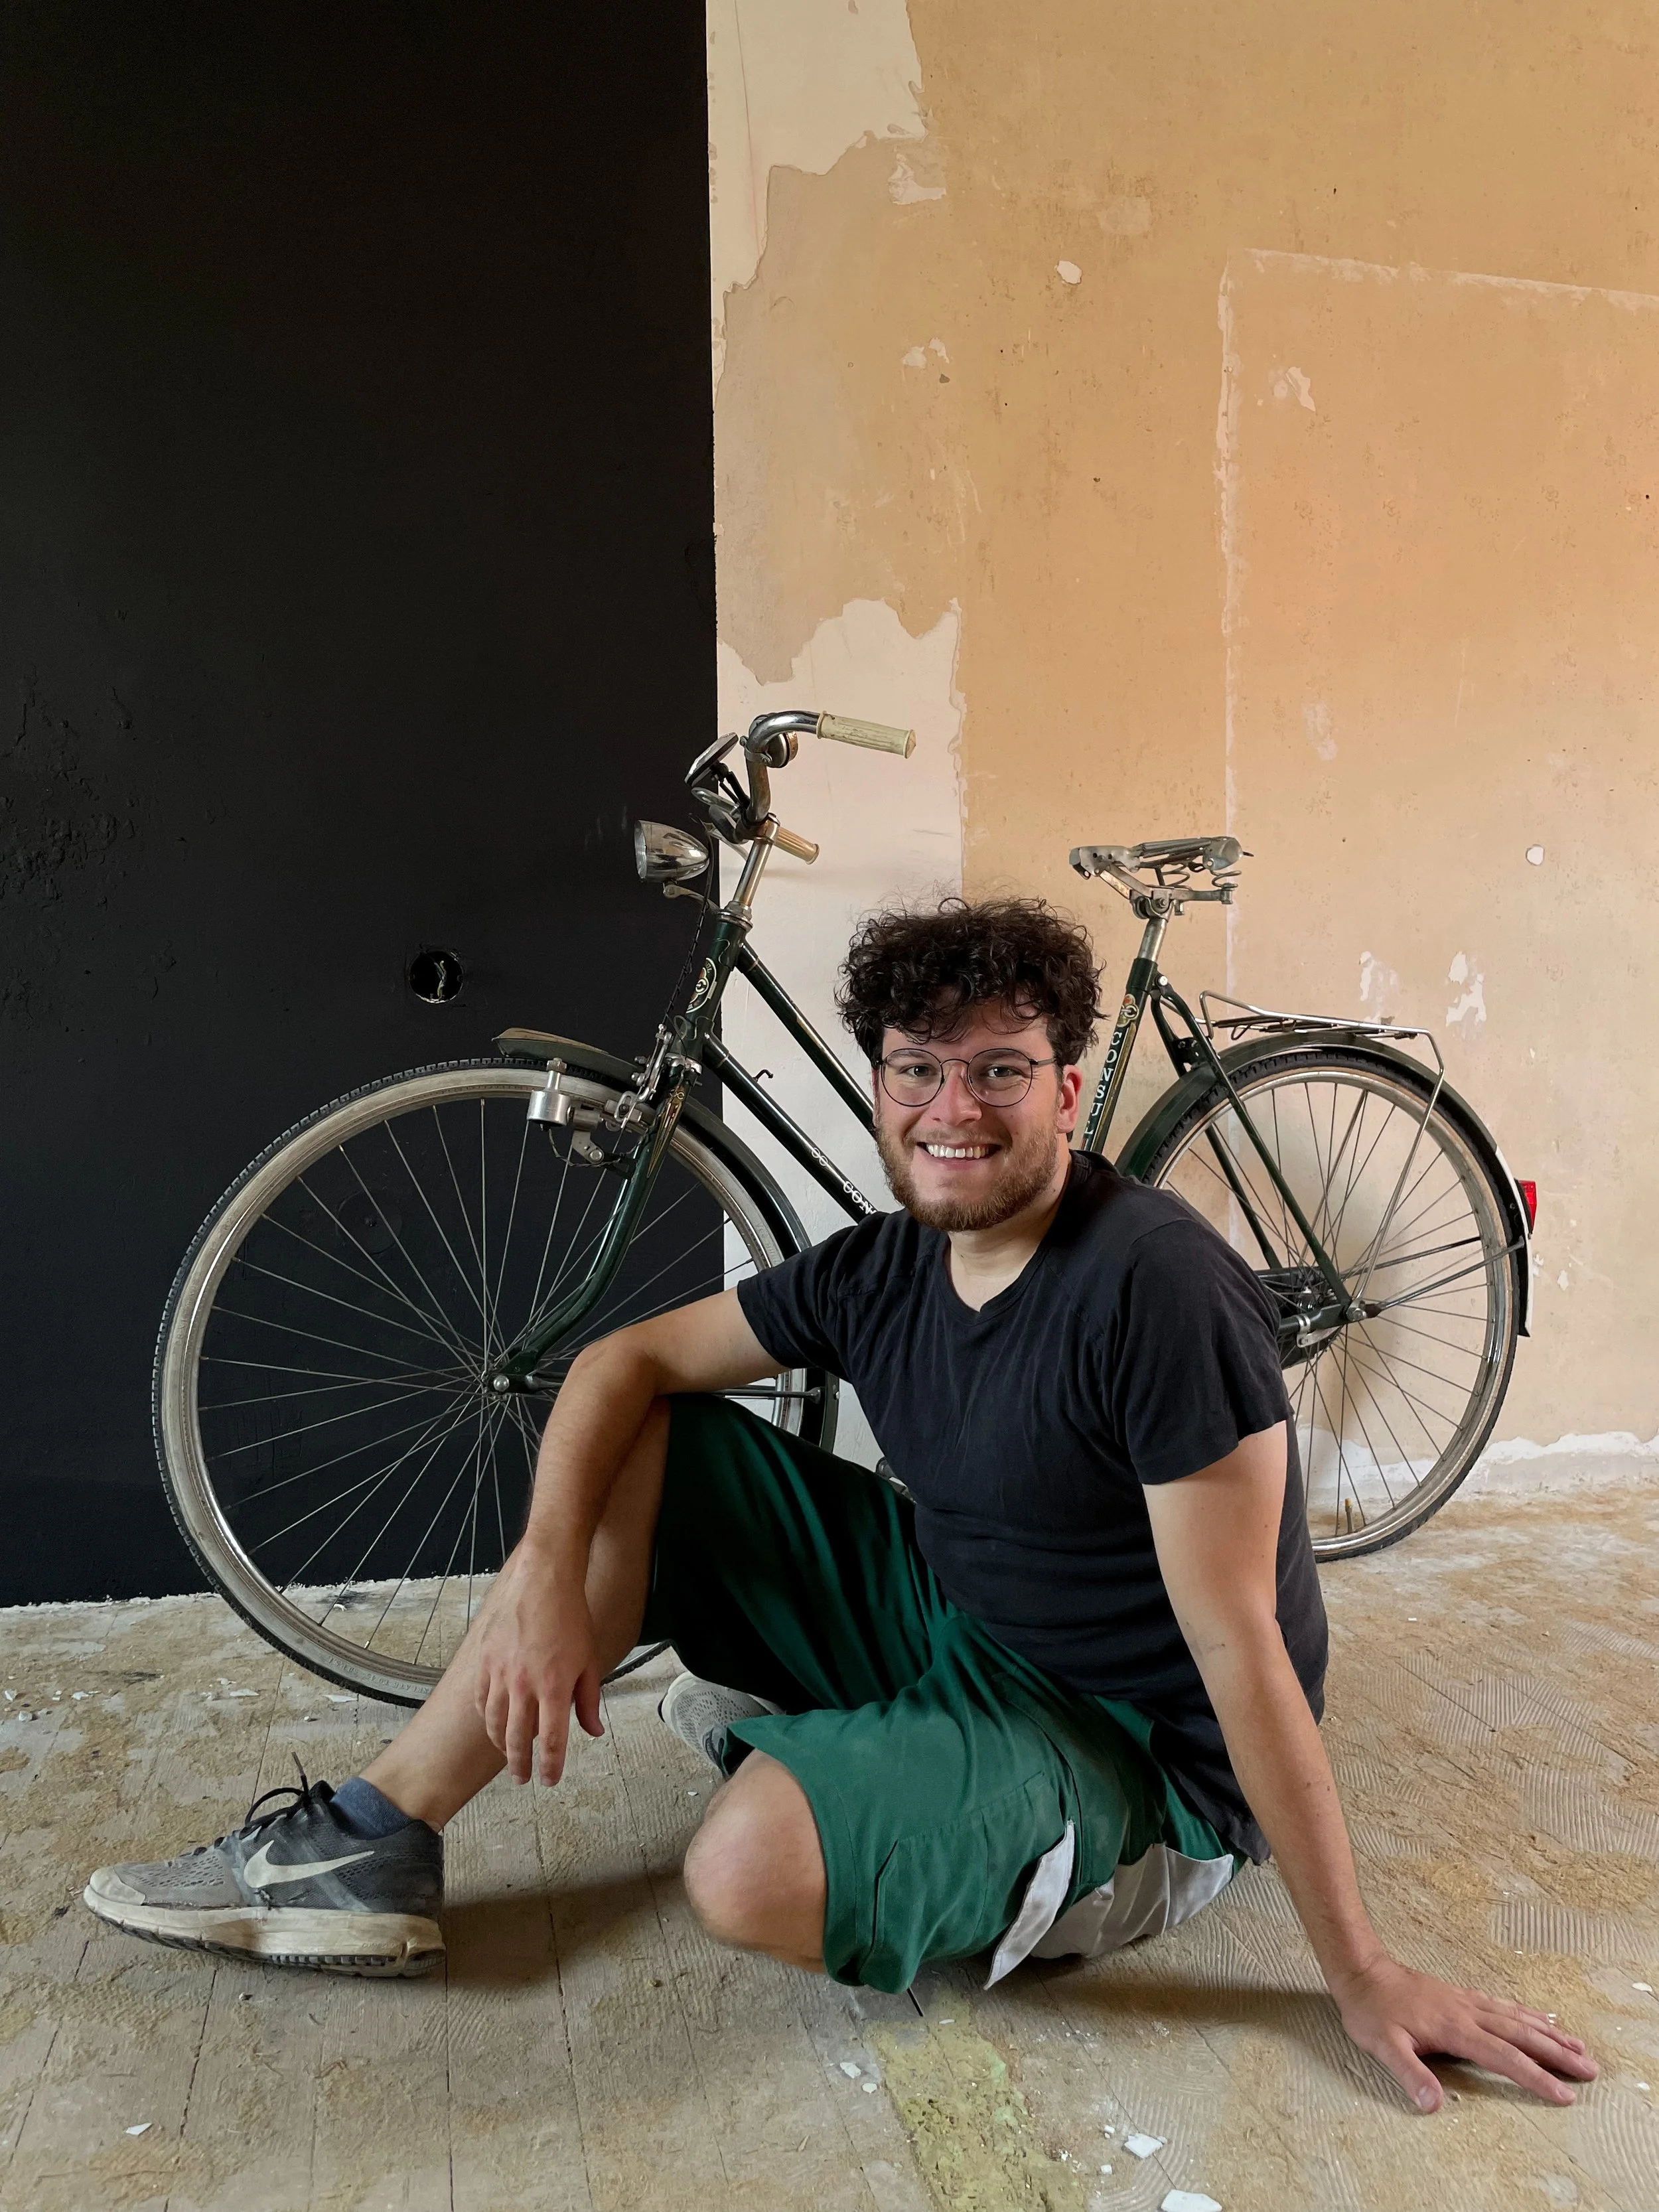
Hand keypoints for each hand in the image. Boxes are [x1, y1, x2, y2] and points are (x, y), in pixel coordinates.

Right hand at [472, 1540, 604, 1785]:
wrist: (544, 1578)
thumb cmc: (571, 1617)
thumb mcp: (589, 1660)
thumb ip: (589, 1700)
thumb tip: (593, 1732)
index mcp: (555, 1687)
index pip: (550, 1741)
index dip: (549, 1767)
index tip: (549, 1781)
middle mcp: (524, 1684)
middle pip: (516, 1739)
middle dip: (519, 1765)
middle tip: (523, 1778)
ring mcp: (500, 1672)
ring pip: (493, 1722)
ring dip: (499, 1744)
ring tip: (507, 1754)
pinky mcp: (485, 1659)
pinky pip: (479, 1698)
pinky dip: (484, 1717)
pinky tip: (491, 1722)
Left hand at [1335, 1953, 1597, 2109]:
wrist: (1362, 1970)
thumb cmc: (1371, 2011)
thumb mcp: (1383, 2047)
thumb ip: (1409, 2075)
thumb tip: (1433, 2106)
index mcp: (1455, 2029)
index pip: (1504, 2058)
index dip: (1536, 2077)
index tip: (1564, 2095)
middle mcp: (1468, 2013)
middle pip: (1522, 2035)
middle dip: (1557, 2054)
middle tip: (1590, 2070)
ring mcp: (1467, 2001)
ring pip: (1517, 2018)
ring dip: (1549, 2033)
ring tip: (1578, 2046)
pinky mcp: (1461, 1995)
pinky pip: (1503, 2005)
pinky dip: (1527, 2014)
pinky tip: (1539, 2020)